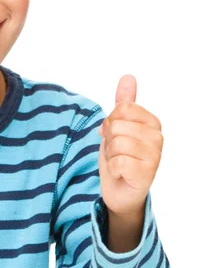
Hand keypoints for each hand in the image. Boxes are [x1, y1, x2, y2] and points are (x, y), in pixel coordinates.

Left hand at [97, 75, 162, 216]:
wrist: (119, 190)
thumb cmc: (119, 156)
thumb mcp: (118, 126)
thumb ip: (124, 103)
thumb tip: (128, 77)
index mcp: (152, 122)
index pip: (121, 109)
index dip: (110, 122)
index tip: (114, 135)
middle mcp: (158, 137)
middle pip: (117, 125)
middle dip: (109, 140)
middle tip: (116, 152)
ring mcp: (155, 156)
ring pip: (116, 143)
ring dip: (110, 155)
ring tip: (118, 162)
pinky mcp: (147, 173)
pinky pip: (118, 161)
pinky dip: (112, 169)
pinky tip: (120, 173)